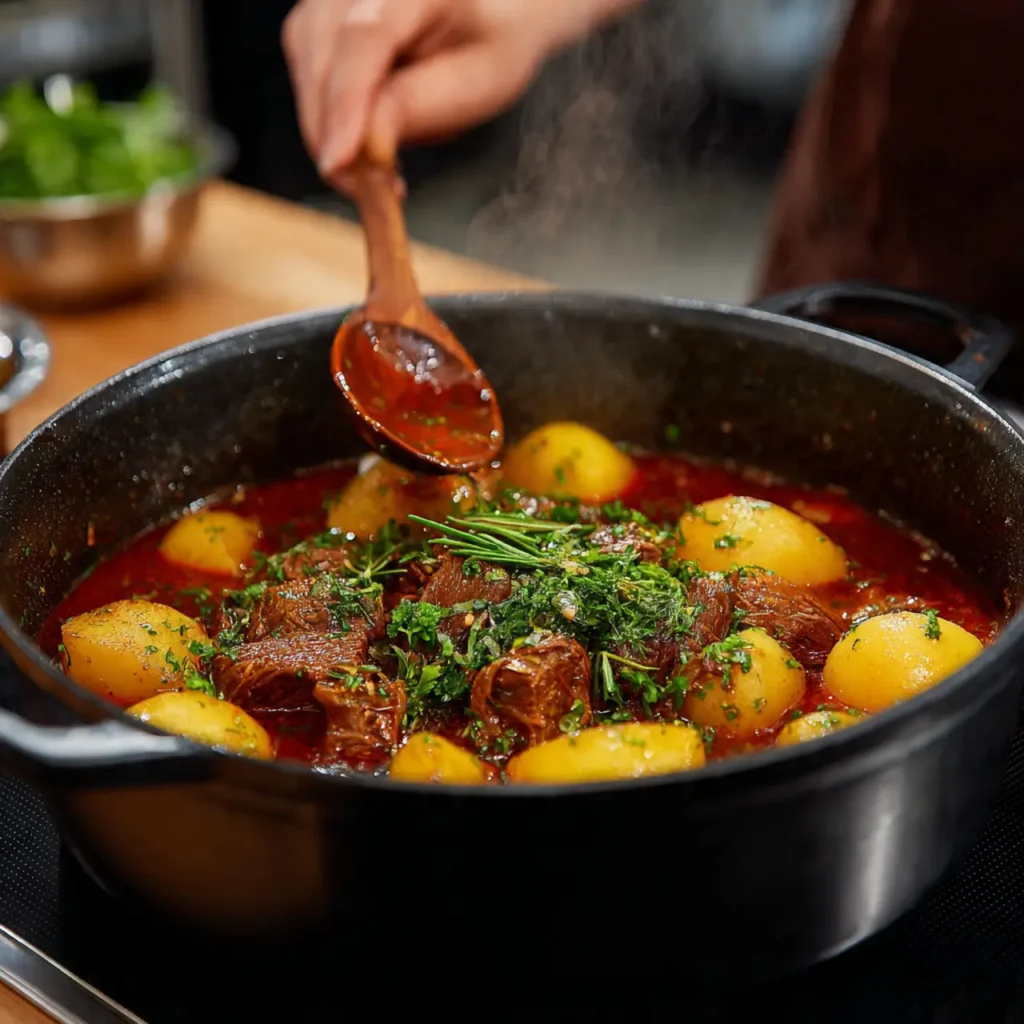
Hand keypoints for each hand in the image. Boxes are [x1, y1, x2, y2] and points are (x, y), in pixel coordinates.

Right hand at [283, 0, 642, 183]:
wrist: (491, 11)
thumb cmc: (491, 42)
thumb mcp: (480, 81)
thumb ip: (422, 105)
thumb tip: (366, 143)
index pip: (365, 37)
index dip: (347, 104)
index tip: (339, 163)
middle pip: (324, 57)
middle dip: (336, 136)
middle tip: (370, 192)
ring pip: (308, 73)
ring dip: (331, 135)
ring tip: (377, 170)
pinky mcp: (316, 23)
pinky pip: (309, 81)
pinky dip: (330, 123)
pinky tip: (363, 145)